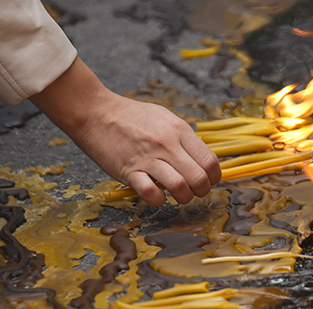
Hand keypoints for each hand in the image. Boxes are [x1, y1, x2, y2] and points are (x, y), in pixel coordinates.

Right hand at [29, 58, 221, 204]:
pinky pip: (151, 193)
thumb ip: (184, 137)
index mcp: (179, 131)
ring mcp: (148, 158)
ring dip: (183, 198)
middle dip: (202, 191)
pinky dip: (158, 200)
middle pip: (199, 177)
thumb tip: (200, 156)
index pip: (210, 160)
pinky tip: (157, 196)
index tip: (210, 181)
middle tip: (196, 192)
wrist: (97, 112)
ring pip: (180, 187)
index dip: (214, 176)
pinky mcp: (129, 171)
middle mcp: (167, 145)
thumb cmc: (132, 115)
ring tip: (179, 196)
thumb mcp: (166, 118)